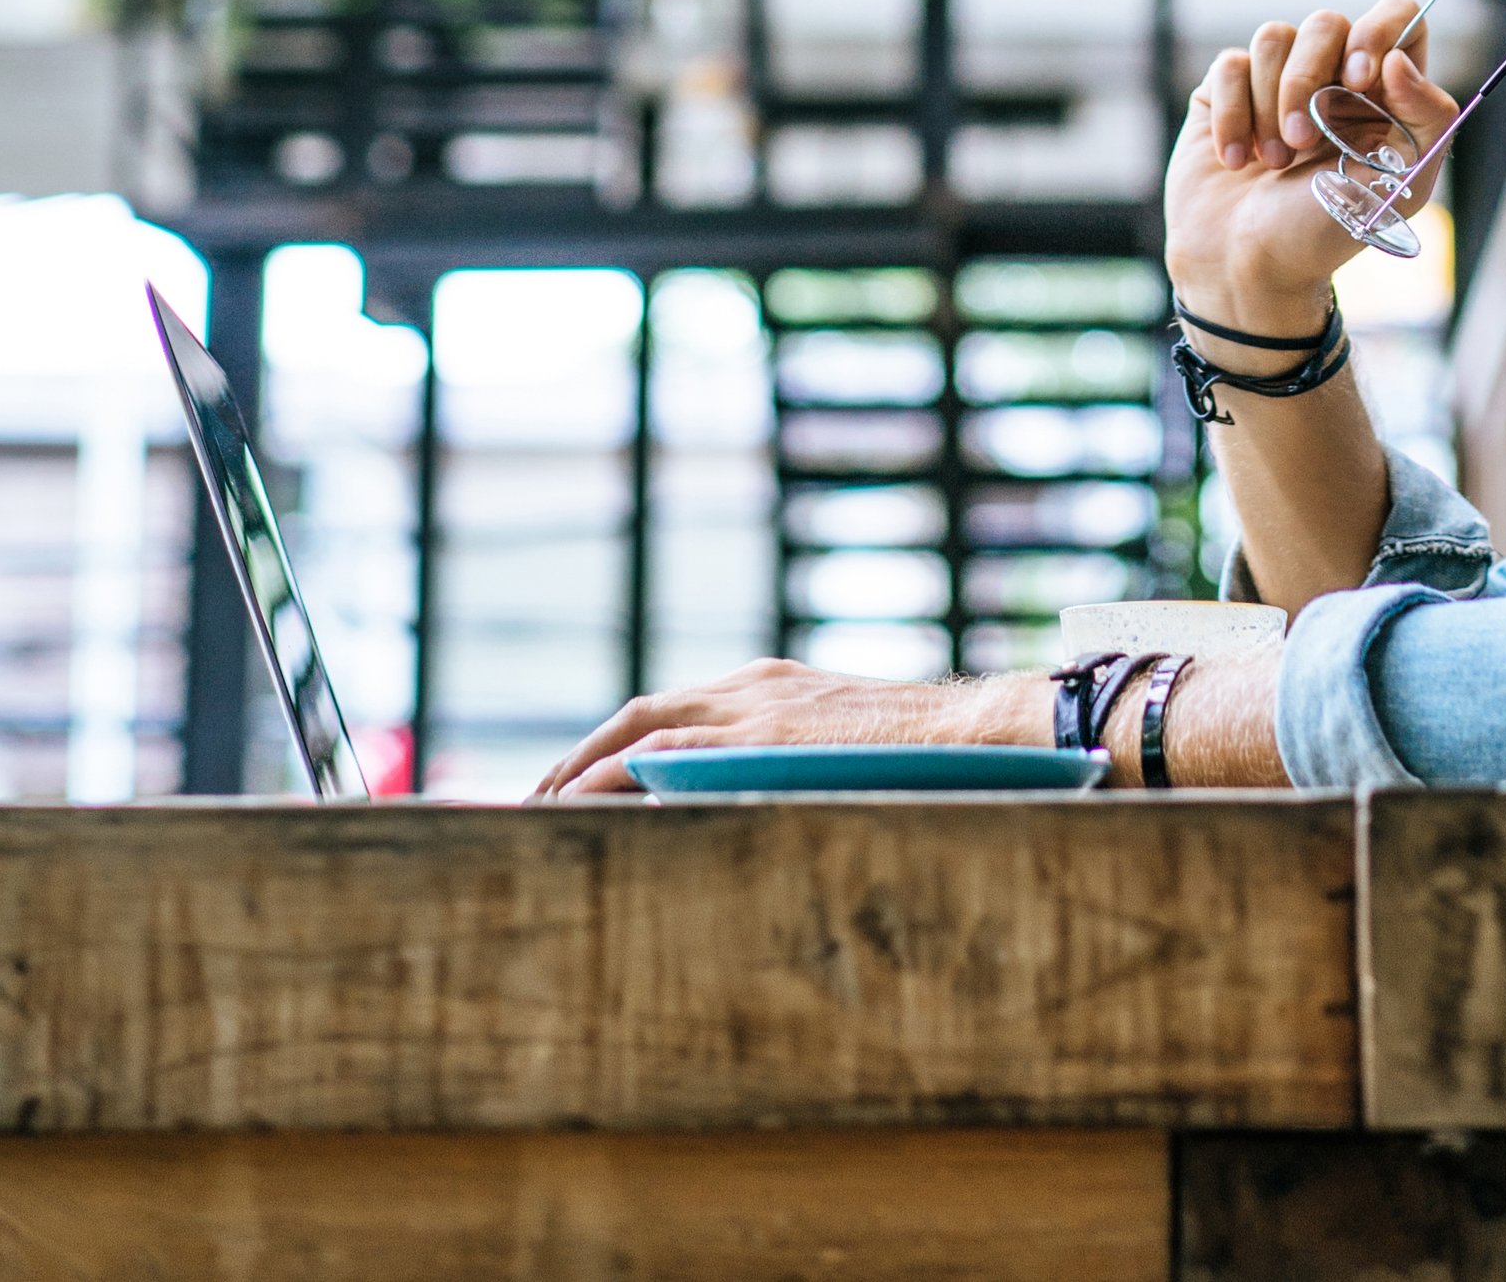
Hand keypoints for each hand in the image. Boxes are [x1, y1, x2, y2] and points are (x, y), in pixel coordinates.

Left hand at [527, 660, 1028, 801]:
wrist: (978, 729)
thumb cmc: (917, 755)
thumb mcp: (835, 753)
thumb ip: (782, 769)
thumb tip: (733, 820)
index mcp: (764, 686)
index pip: (663, 712)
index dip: (607, 749)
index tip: (567, 788)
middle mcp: (751, 685)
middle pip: (636, 713)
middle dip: (576, 758)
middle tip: (528, 807)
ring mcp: (758, 706)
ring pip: (643, 727)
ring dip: (583, 768)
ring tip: (538, 813)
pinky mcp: (770, 734)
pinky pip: (677, 749)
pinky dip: (625, 773)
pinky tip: (592, 802)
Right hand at [1164, 0, 1459, 327]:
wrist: (1244, 268)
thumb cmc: (1326, 233)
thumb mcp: (1400, 187)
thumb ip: (1427, 120)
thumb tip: (1400, 59)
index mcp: (1385, 92)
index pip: (1398, 14)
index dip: (1379, 31)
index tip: (1359, 79)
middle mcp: (1333, 76)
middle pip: (1327, 22)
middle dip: (1308, 82)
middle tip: (1303, 144)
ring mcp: (1277, 79)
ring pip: (1274, 36)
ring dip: (1270, 105)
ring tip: (1271, 164)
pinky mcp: (1227, 90)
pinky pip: (1230, 63)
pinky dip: (1233, 115)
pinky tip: (1236, 159)